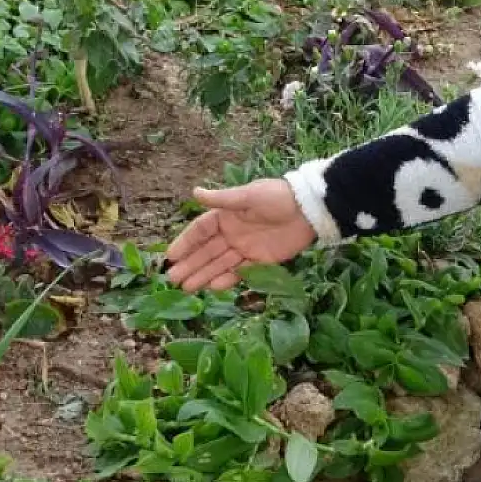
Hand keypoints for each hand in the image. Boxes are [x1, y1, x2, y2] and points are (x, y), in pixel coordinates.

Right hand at [164, 180, 316, 291]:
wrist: (309, 210)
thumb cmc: (276, 197)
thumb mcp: (248, 195)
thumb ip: (222, 199)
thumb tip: (194, 193)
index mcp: (226, 215)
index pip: (200, 231)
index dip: (185, 242)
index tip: (171, 256)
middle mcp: (232, 233)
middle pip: (207, 251)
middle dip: (190, 264)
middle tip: (173, 279)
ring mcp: (245, 248)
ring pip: (220, 264)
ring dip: (203, 275)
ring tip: (186, 288)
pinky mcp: (261, 261)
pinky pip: (240, 272)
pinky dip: (227, 280)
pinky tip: (212, 287)